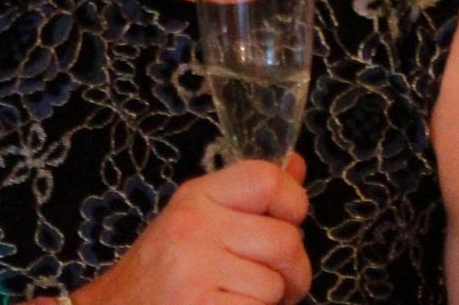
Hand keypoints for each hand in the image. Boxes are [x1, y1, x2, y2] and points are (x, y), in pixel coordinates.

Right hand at [72, 157, 310, 304]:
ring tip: (240, 299)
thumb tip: (296, 166)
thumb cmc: (162, 271)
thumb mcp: (198, 220)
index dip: (293, 203)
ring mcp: (193, 271)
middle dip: (294, 270)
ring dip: (270, 302)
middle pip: (286, 240)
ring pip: (275, 285)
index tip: (288, 224)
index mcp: (197, 197)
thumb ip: (249, 197)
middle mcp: (193, 227)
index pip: (267, 178)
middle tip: (277, 284)